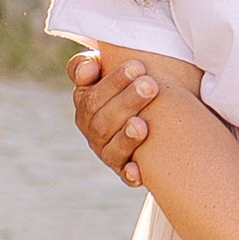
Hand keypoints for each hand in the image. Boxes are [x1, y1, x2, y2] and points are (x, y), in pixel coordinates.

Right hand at [70, 47, 156, 185]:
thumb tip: (89, 69)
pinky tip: (138, 171)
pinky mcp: (125, 169)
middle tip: (150, 85)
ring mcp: (107, 151)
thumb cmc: (130, 81)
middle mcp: (93, 129)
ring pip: (112, 148)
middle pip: (103, 120)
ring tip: (142, 124)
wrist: (152, 108)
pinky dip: (130, 174)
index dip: (113, 82)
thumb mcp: (108, 67)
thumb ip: (89, 64)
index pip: (91, 95)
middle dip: (127, 102)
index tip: (138, 66)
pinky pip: (125, 175)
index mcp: (86, 102)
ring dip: (127, 137)